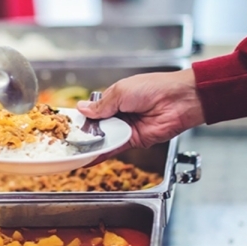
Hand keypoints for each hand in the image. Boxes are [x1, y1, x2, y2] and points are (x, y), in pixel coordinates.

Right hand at [77, 69, 204, 162]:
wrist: (178, 100)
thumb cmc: (153, 88)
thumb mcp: (121, 92)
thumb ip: (101, 105)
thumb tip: (83, 109)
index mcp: (115, 98)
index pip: (94, 109)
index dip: (82, 116)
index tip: (68, 123)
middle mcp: (119, 114)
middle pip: (97, 126)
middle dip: (85, 133)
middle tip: (68, 140)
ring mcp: (126, 128)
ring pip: (104, 138)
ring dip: (92, 144)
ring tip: (75, 150)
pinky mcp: (134, 141)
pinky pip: (115, 148)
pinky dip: (102, 153)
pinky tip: (89, 158)